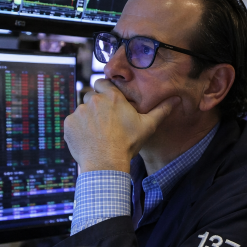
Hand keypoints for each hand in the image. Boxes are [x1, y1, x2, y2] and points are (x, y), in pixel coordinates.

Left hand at [64, 79, 179, 172]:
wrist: (106, 164)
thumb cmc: (128, 144)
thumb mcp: (148, 126)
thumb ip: (161, 110)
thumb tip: (176, 99)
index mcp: (112, 97)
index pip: (102, 82)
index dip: (104, 90)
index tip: (108, 101)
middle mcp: (94, 100)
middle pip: (91, 96)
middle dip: (96, 105)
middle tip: (104, 121)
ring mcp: (79, 112)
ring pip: (81, 110)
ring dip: (87, 118)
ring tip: (97, 134)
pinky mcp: (69, 124)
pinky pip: (72, 123)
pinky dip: (78, 130)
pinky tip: (88, 140)